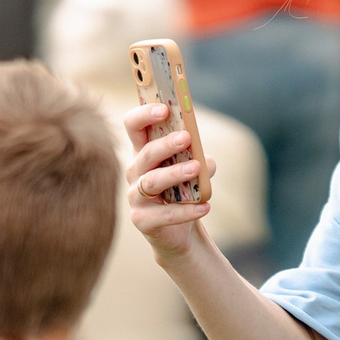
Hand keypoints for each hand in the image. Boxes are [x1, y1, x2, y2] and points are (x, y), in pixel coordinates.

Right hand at [123, 102, 214, 262]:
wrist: (179, 230)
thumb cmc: (184, 191)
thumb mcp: (194, 170)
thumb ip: (199, 160)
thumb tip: (204, 160)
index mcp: (143, 151)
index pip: (133, 126)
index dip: (144, 114)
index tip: (164, 109)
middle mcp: (135, 171)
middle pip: (145, 153)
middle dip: (165, 144)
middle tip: (186, 138)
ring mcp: (135, 197)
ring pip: (152, 181)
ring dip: (174, 173)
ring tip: (195, 169)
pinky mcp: (142, 220)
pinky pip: (164, 214)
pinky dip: (187, 211)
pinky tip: (205, 206)